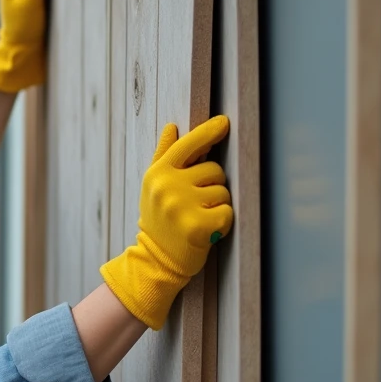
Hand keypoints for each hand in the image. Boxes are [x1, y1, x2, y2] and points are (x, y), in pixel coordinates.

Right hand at [99, 116, 233, 329]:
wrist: (154, 259)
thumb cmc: (159, 219)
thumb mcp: (154, 186)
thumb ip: (164, 155)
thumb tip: (172, 127)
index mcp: (158, 173)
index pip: (188, 145)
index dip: (208, 132)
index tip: (224, 123)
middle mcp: (168, 186)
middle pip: (215, 170)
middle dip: (213, 185)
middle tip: (197, 203)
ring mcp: (181, 205)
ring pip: (223, 192)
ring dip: (218, 205)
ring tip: (200, 217)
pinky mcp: (197, 225)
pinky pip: (227, 212)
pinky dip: (223, 223)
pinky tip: (207, 230)